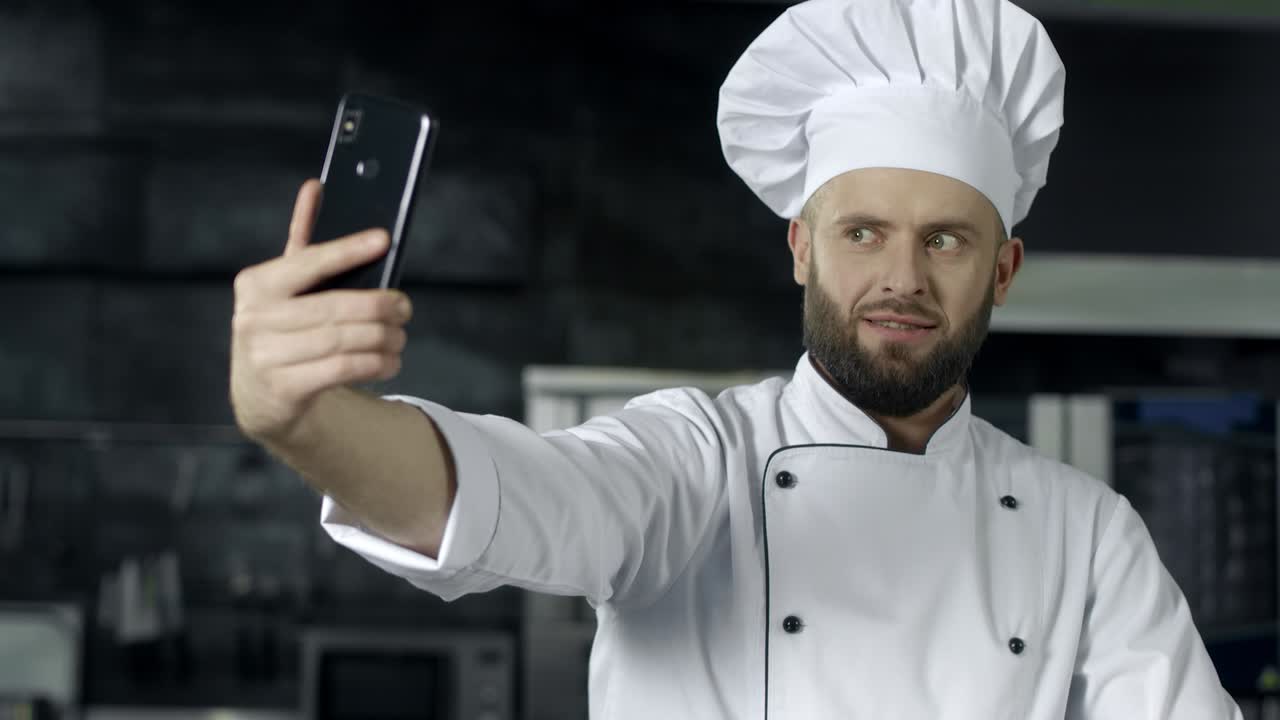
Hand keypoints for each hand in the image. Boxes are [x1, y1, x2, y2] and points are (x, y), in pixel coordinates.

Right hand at [230, 179, 412, 442]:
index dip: (348, 249)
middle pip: (335, 307)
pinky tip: (389, 360)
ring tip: (400, 336)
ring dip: (384, 339)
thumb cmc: (284, 329)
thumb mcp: (286, 288)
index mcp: (256, 285)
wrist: (260, 396)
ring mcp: (265, 357)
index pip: (308, 261)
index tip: (383, 239)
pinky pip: (343, 370)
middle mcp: (254, 319)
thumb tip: (317, 187)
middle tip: (405, 308)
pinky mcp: (283, 390)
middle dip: (380, 307)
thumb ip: (302, 241)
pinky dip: (375, 364)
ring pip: (344, 341)